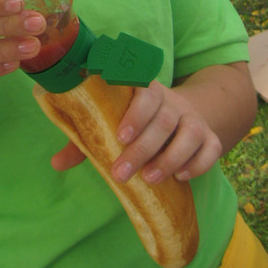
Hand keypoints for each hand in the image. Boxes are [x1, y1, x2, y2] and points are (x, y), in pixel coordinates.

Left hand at [51, 80, 221, 181]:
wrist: (180, 114)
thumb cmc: (133, 121)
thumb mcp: (110, 124)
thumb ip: (85, 141)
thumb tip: (56, 164)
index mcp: (146, 89)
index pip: (144, 92)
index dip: (135, 113)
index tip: (120, 136)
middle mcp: (173, 101)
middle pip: (164, 119)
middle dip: (143, 148)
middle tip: (121, 173)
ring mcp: (194, 118)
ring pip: (190, 133)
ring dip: (170, 158)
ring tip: (149, 178)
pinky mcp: (210, 137)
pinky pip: (211, 149)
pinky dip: (198, 164)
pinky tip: (180, 177)